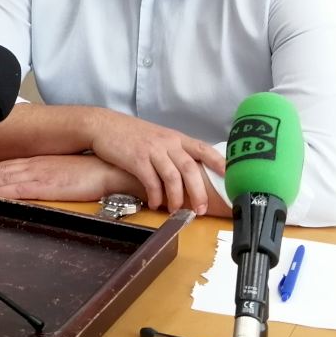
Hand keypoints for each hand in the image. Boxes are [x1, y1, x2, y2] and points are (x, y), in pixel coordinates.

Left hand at [0, 155, 134, 201]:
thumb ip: (49, 178)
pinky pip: (14, 190)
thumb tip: (41, 187)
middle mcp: (32, 166)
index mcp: (36, 163)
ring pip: (0, 179)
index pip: (4, 167)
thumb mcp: (64, 174)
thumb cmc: (91, 174)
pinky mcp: (42, 185)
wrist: (108, 170)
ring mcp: (36, 174)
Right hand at [89, 111, 225, 214]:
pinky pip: (151, 181)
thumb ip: (173, 151)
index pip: (203, 148)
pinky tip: (155, 204)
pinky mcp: (136, 159)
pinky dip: (155, 196)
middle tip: (200, 210)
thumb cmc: (131, 134)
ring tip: (176, 211)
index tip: (232, 175)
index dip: (218, 162)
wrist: (103, 125)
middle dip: (198, 192)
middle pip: (190, 168)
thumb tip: (189, 173)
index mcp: (175, 138)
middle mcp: (167, 143)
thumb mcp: (157, 137)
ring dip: (176, 198)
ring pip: (172, 177)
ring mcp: (152, 150)